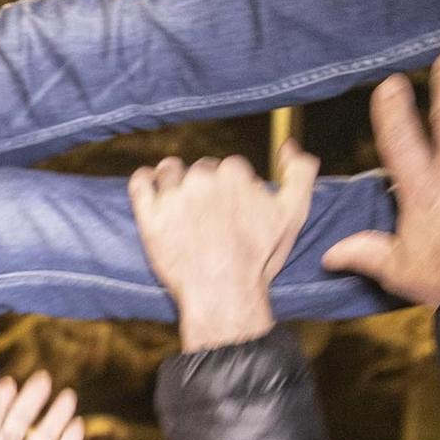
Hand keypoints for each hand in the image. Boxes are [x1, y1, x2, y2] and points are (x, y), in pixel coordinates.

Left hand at [129, 142, 319, 350]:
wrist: (224, 293)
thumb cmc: (258, 258)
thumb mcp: (294, 213)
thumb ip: (300, 173)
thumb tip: (288, 146)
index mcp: (234, 173)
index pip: (229, 167)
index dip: (230, 187)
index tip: (229, 208)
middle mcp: (202, 179)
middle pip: (199, 170)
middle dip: (203, 186)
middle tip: (206, 214)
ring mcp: (173, 196)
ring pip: (169, 171)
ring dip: (172, 179)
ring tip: (177, 201)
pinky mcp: (149, 216)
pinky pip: (139, 184)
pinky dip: (143, 180)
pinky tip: (148, 185)